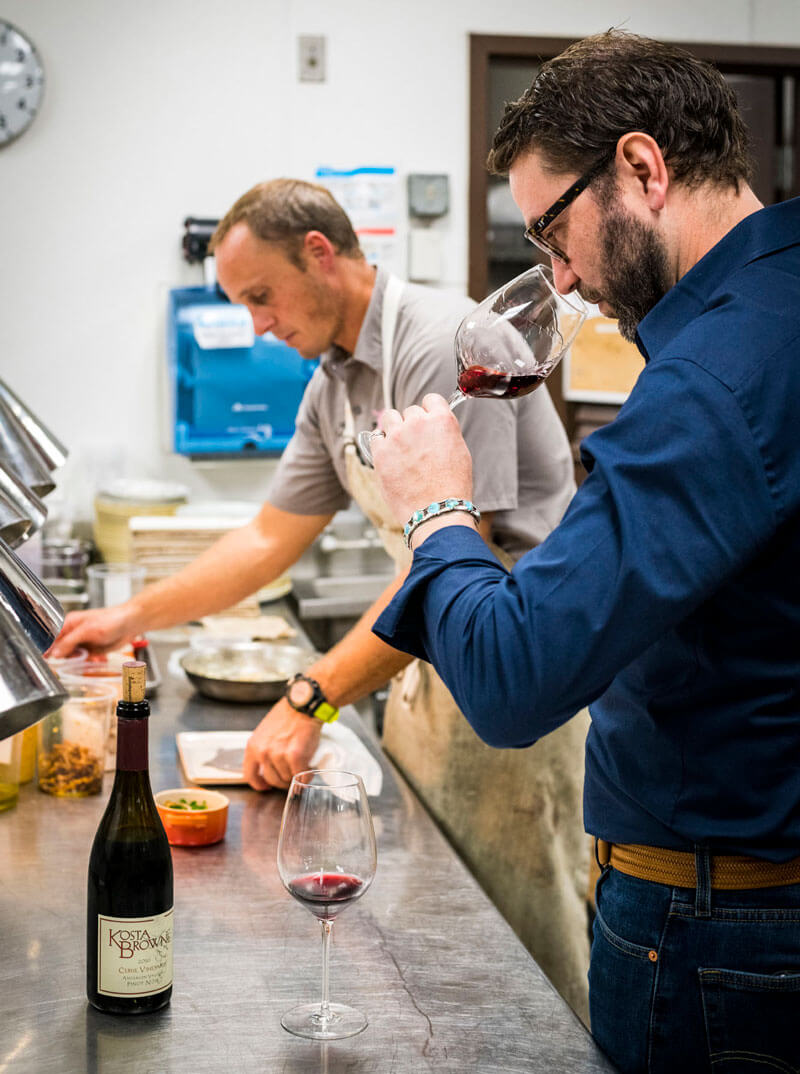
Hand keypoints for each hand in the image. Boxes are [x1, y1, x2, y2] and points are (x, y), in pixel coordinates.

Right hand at [47, 604, 140, 657]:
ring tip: (91, 656)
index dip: (48, 649)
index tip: (46, 660)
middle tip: (74, 659)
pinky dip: (90, 661)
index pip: (52, 638)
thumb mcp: (87, 631)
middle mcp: (74, 632)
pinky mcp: (91, 649)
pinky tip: (98, 658)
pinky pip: (84, 659)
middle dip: (66, 657)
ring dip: (80, 660)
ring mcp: (82, 641)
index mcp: (69, 623)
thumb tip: (54, 653)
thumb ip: (69, 642)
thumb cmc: (111, 620)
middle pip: (60, 649)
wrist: (130, 624)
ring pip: (72, 656)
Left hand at [243, 698, 322, 789]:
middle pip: (272, 779)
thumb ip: (263, 747)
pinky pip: (301, 776)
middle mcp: (263, 752)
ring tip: (302, 767)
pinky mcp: (296, 757)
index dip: (259, 784)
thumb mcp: (265, 730)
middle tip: (291, 774)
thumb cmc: (288, 714)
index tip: (266, 787)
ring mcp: (279, 755)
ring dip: (295, 777)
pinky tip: (309, 771)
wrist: (303, 705)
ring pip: (287, 779)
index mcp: (253, 746)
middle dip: (282, 781)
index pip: (250, 774)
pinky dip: (307, 777)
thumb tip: (266, 765)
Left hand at [372, 393, 473, 524]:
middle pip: (410, 411)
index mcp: (442, 420)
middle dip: (412, 425)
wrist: (436, 511)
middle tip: (416, 445)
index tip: (427, 421)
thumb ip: (445, 432)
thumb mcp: (460, 452)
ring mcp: (397, 436)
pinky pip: (375, 437)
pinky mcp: (380, 452)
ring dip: (394, 428)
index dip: (429, 411)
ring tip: (400, 447)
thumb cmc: (452, 487)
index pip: (431, 400)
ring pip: (389, 417)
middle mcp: (418, 423)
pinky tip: (390, 458)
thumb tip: (434, 425)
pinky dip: (381, 445)